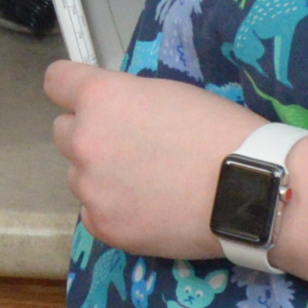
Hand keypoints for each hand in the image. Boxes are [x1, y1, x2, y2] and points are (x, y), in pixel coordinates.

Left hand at [45, 58, 262, 260]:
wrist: (251, 189)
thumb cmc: (220, 132)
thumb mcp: (168, 93)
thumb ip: (126, 100)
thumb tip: (111, 112)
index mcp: (100, 98)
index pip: (56, 82)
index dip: (72, 88)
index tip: (83, 98)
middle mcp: (84, 140)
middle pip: (63, 132)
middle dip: (89, 135)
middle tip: (130, 146)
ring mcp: (90, 188)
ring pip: (79, 175)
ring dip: (102, 175)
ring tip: (148, 182)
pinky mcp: (103, 226)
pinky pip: (93, 212)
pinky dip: (114, 210)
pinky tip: (149, 208)